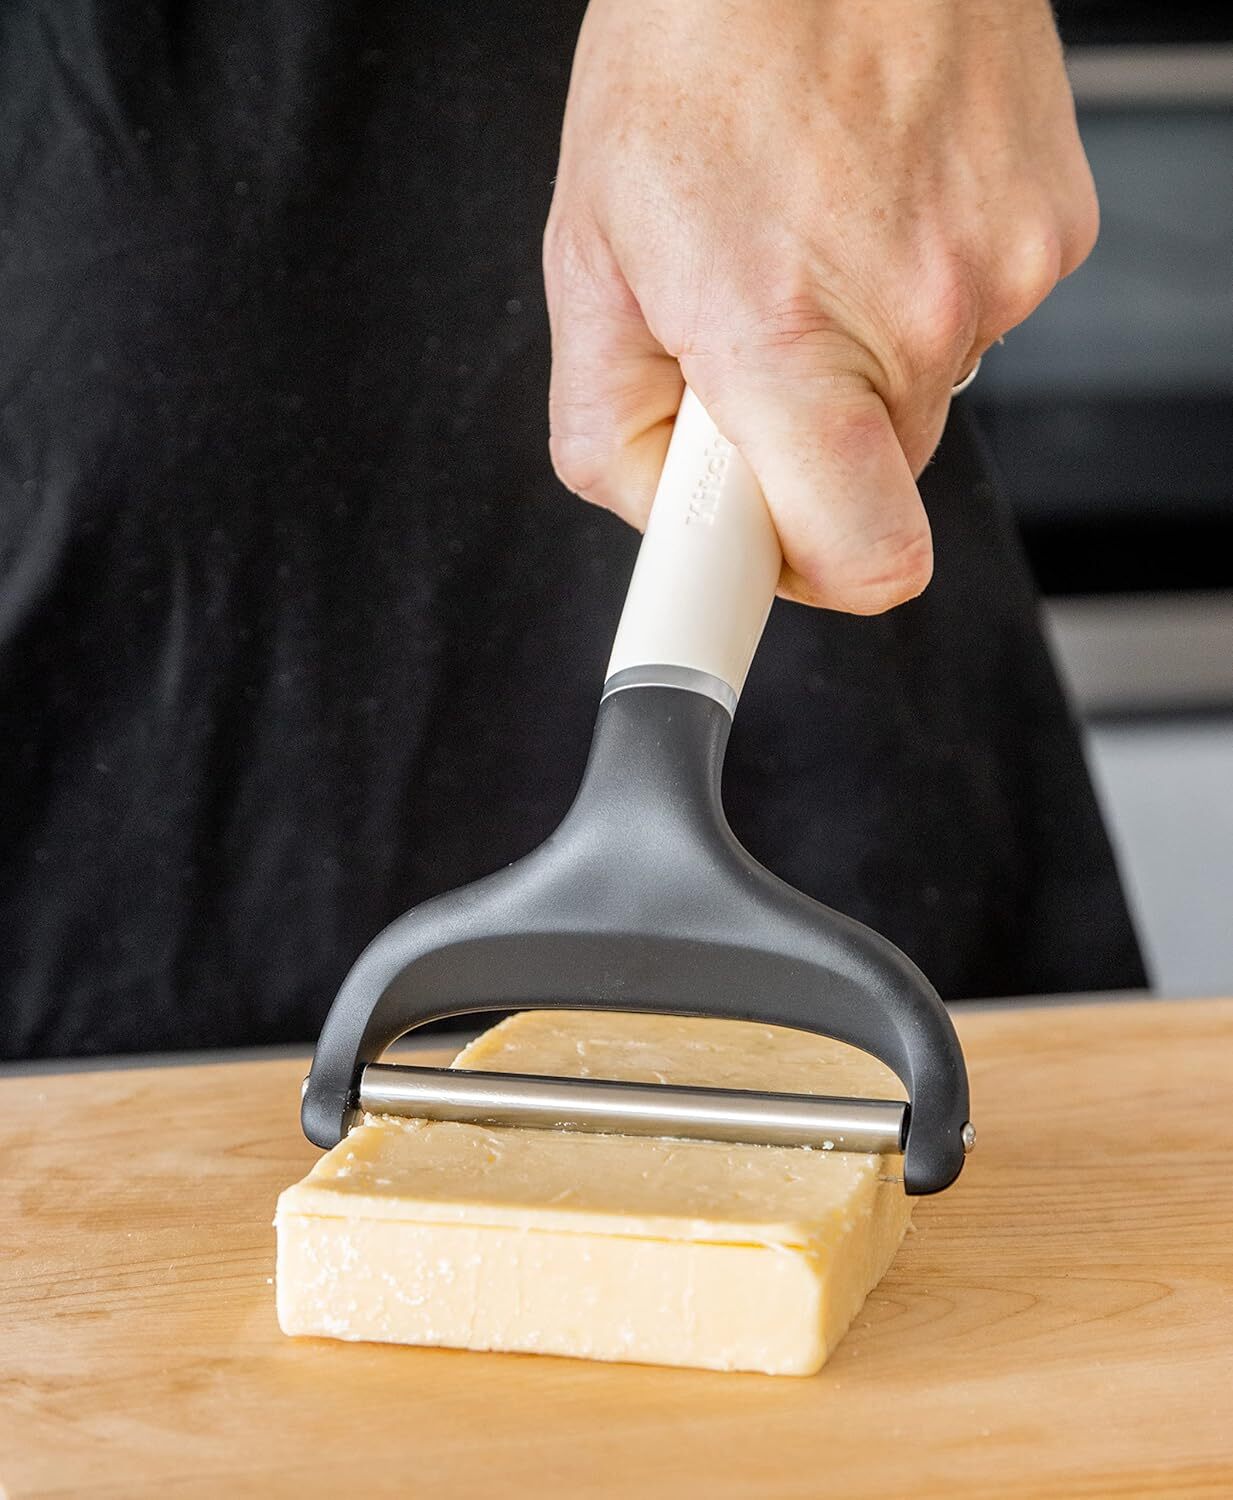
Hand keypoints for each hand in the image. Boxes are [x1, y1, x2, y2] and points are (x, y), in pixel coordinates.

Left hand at [544, 0, 1096, 611]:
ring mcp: (1000, 273)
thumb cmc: (695, 49)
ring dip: (858, 356)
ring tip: (805, 235)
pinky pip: (971, 318)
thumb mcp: (586, 255)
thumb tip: (665, 516)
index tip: (757, 569)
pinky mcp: (1051, 232)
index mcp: (784, 338)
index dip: (806, 581)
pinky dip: (914, 288)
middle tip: (750, 336)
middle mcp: (914, 316)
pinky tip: (868, 200)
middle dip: (804, 440)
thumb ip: (609, 428)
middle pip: (871, 483)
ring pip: (918, 398)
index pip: (861, 559)